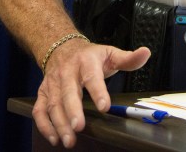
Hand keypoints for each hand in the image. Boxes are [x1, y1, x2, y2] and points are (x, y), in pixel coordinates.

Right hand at [31, 39, 150, 147]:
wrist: (61, 47)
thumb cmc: (88, 56)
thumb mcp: (109, 53)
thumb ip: (128, 58)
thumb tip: (145, 53)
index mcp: (86, 61)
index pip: (92, 77)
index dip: (98, 92)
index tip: (104, 107)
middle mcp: (67, 72)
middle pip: (68, 92)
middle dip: (72, 111)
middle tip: (78, 127)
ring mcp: (53, 83)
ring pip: (53, 103)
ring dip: (59, 123)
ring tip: (69, 139)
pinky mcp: (43, 92)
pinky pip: (40, 109)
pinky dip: (44, 124)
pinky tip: (54, 137)